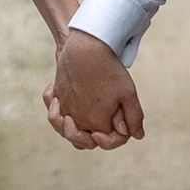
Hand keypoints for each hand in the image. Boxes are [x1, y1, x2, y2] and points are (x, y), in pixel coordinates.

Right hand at [44, 28, 144, 153]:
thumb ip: (134, 118)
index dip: (116, 138)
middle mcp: (77, 119)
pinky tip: (62, 102)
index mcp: (96, 123)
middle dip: (94, 138)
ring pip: (63, 129)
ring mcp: (64, 107)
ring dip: (71, 129)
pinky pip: (52, 109)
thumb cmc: (108, 70)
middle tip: (100, 129)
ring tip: (80, 120)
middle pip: (83, 140)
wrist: (87, 48)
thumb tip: (138, 136)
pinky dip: (55, 109)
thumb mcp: (128, 94)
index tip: (120, 126)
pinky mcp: (56, 94)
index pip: (105, 142)